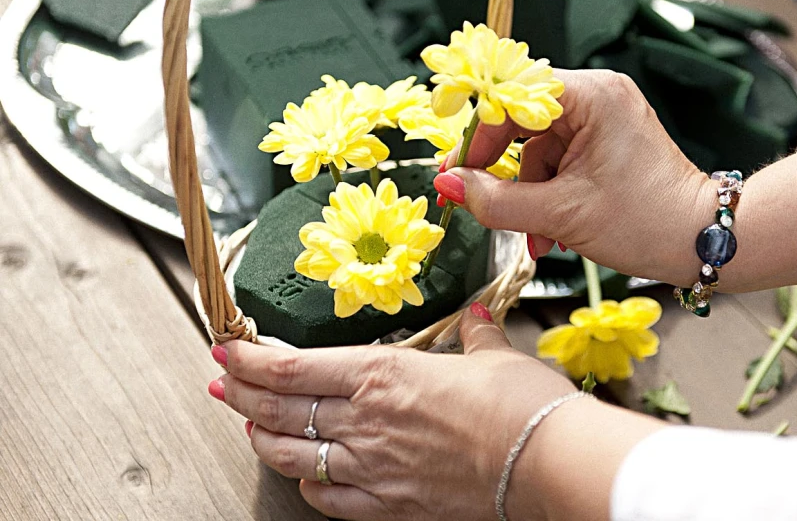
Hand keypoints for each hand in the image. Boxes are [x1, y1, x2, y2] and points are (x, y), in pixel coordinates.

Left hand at [210, 306, 576, 520]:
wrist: (547, 461)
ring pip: (290, 456)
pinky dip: (306, 486)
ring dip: (261, 437)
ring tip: (249, 423)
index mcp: (383, 374)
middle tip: (223, 382)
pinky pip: (327, 499)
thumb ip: (473, 334)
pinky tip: (303, 477)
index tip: (228, 349)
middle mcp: (366, 420)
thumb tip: (474, 319)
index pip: (292, 366)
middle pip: (279, 409)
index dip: (250, 358)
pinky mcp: (390, 505)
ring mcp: (373, 467)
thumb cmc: (522, 406)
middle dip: (241, 393)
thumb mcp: (494, 354)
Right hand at [436, 69, 717, 286]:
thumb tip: (447, 185)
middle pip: (523, 120)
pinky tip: (551, 231)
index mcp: (593, 96)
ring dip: (528, 192)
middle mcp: (600, 95)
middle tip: (480, 202)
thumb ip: (497, 200)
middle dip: (505, 170)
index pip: (513, 96)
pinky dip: (549, 194)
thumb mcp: (561, 215)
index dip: (479, 135)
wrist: (702, 242)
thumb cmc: (645, 223)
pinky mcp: (607, 141)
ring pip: (538, 146)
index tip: (455, 171)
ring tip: (537, 237)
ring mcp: (605, 117)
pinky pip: (559, 159)